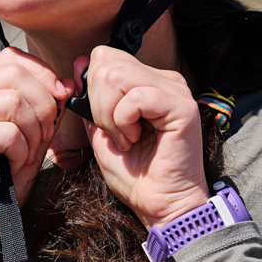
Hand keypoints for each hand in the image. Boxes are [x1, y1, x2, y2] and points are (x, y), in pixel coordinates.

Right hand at [0, 47, 71, 261]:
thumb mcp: (28, 144)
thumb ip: (42, 115)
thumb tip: (65, 86)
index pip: (11, 59)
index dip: (42, 73)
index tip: (59, 99)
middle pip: (14, 73)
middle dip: (43, 102)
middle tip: (44, 136)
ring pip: (12, 101)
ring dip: (33, 131)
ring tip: (25, 156)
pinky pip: (7, 133)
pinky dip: (21, 152)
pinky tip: (12, 168)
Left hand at [75, 46, 208, 229]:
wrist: (160, 205)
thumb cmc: (134, 173)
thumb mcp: (101, 130)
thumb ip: (91, 99)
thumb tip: (79, 63)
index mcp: (147, 80)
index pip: (105, 56)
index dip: (91, 87)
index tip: (101, 122)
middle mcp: (164, 79)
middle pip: (107, 61)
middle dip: (97, 102)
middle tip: (115, 134)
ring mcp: (175, 90)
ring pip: (117, 76)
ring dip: (110, 114)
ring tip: (125, 138)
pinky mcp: (182, 107)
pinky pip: (136, 97)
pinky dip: (124, 121)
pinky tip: (135, 139)